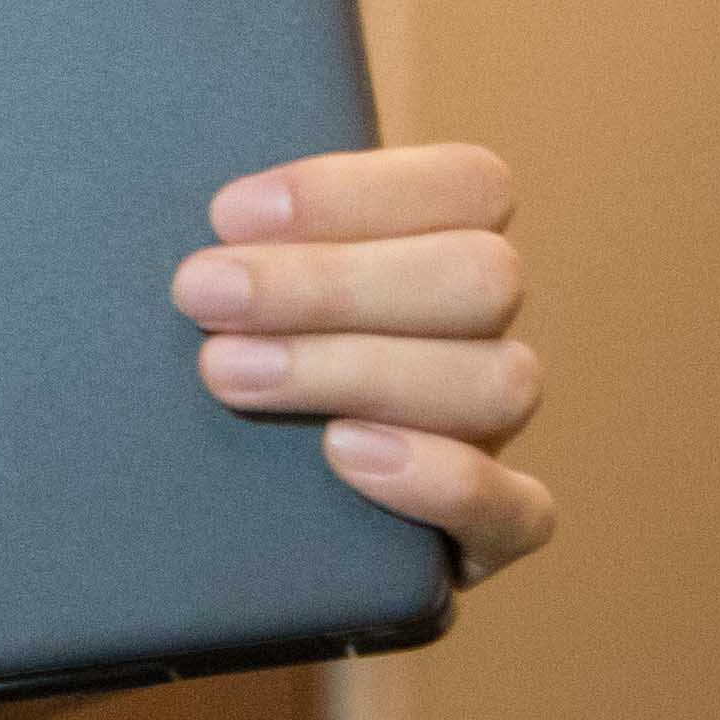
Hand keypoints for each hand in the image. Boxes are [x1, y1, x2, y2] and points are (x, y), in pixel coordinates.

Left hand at [176, 141, 552, 576]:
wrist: (208, 519)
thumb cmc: (211, 343)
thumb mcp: (225, 275)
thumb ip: (239, 230)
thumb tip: (203, 203)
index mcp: (439, 245)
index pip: (469, 184)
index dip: (356, 191)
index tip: (227, 214)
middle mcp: (479, 334)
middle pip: (482, 278)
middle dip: (330, 282)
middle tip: (199, 292)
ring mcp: (490, 434)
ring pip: (497, 383)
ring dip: (355, 368)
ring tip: (226, 372)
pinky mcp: (488, 534)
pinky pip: (519, 510)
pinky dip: (442, 480)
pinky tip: (345, 456)